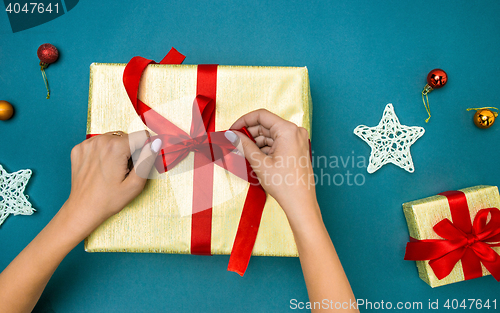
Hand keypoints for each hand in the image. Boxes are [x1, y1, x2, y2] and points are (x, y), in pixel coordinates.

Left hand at [63, 130, 161, 236]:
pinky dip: (103, 151)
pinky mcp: (79, 148)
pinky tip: (101, 167)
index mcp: (115, 147)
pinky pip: (99, 143)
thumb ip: (147, 160)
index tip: (138, 163)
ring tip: (113, 169)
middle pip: (126, 137)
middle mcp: (100, 141)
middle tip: (125, 170)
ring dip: (117, 150)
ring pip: (113, 138)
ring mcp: (87, 144)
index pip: (141, 136)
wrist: (83, 209)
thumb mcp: (135, 184)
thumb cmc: (109, 200)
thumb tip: (156, 142)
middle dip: (130, 150)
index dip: (145, 149)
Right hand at [228, 109, 317, 224]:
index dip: (243, 121)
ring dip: (255, 143)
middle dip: (249, 134)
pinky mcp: (296, 149)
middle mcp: (295, 132)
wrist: (301, 204)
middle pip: (266, 125)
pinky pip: (277, 143)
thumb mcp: (260, 163)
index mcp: (288, 130)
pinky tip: (254, 158)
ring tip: (242, 154)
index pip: (261, 115)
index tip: (232, 130)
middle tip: (234, 143)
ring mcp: (297, 141)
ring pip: (270, 135)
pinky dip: (264, 149)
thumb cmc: (285, 185)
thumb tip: (232, 135)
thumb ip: (244, 145)